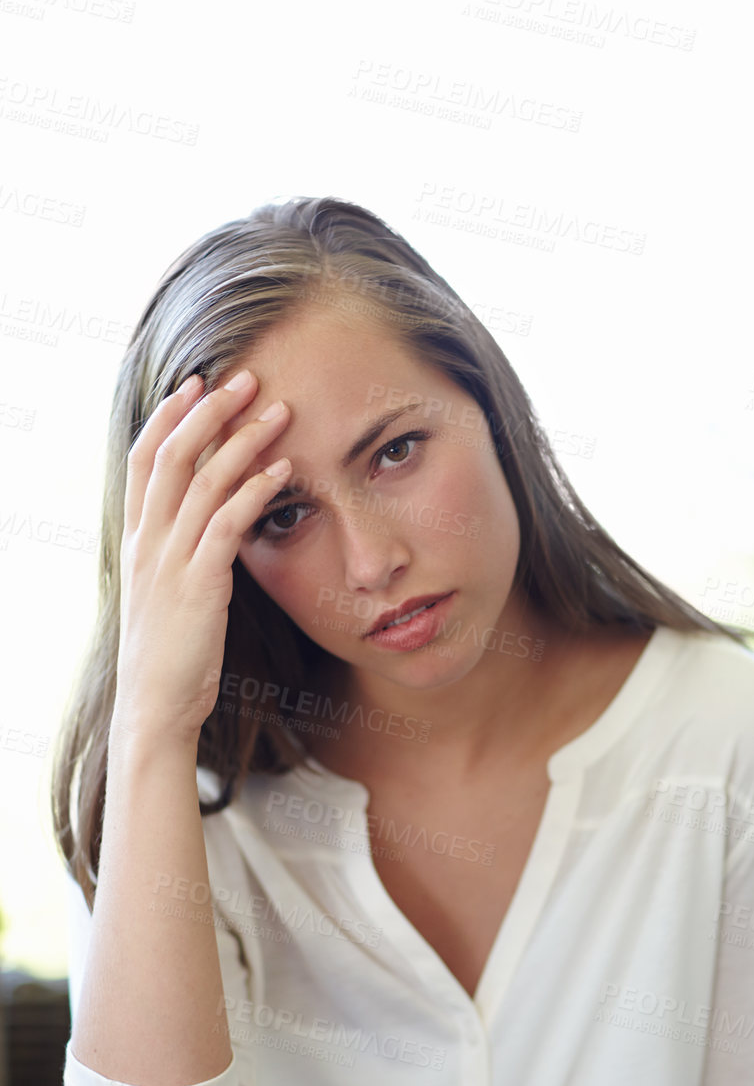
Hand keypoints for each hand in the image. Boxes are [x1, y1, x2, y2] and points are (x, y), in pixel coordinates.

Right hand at [113, 368, 291, 744]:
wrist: (155, 708)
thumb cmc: (171, 656)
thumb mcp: (169, 594)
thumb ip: (183, 554)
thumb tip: (212, 525)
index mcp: (136, 541)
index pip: (143, 460)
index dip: (168, 417)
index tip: (195, 383)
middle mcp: (146, 544)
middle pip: (170, 456)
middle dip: (208, 412)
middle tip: (244, 377)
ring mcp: (169, 563)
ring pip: (201, 482)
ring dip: (243, 441)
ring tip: (279, 412)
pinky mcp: (198, 586)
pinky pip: (227, 525)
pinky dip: (256, 492)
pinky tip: (285, 472)